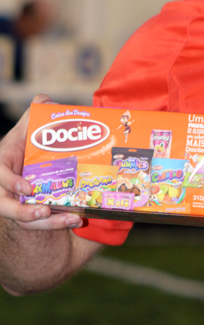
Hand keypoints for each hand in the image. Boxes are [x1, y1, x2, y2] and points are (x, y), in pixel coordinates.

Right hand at [0, 95, 82, 229]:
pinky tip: (76, 219)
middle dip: (23, 213)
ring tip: (70, 219)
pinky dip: (58, 223)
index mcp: (2, 166)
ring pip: (25, 220)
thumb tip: (46, 100)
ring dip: (48, 223)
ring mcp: (18, 203)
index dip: (11, 183)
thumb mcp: (29, 127)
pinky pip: (41, 224)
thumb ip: (36, 112)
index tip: (27, 189)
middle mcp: (6, 188)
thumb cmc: (27, 143)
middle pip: (5, 207)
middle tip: (44, 212)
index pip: (0, 177)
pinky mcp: (33, 212)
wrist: (34, 159)